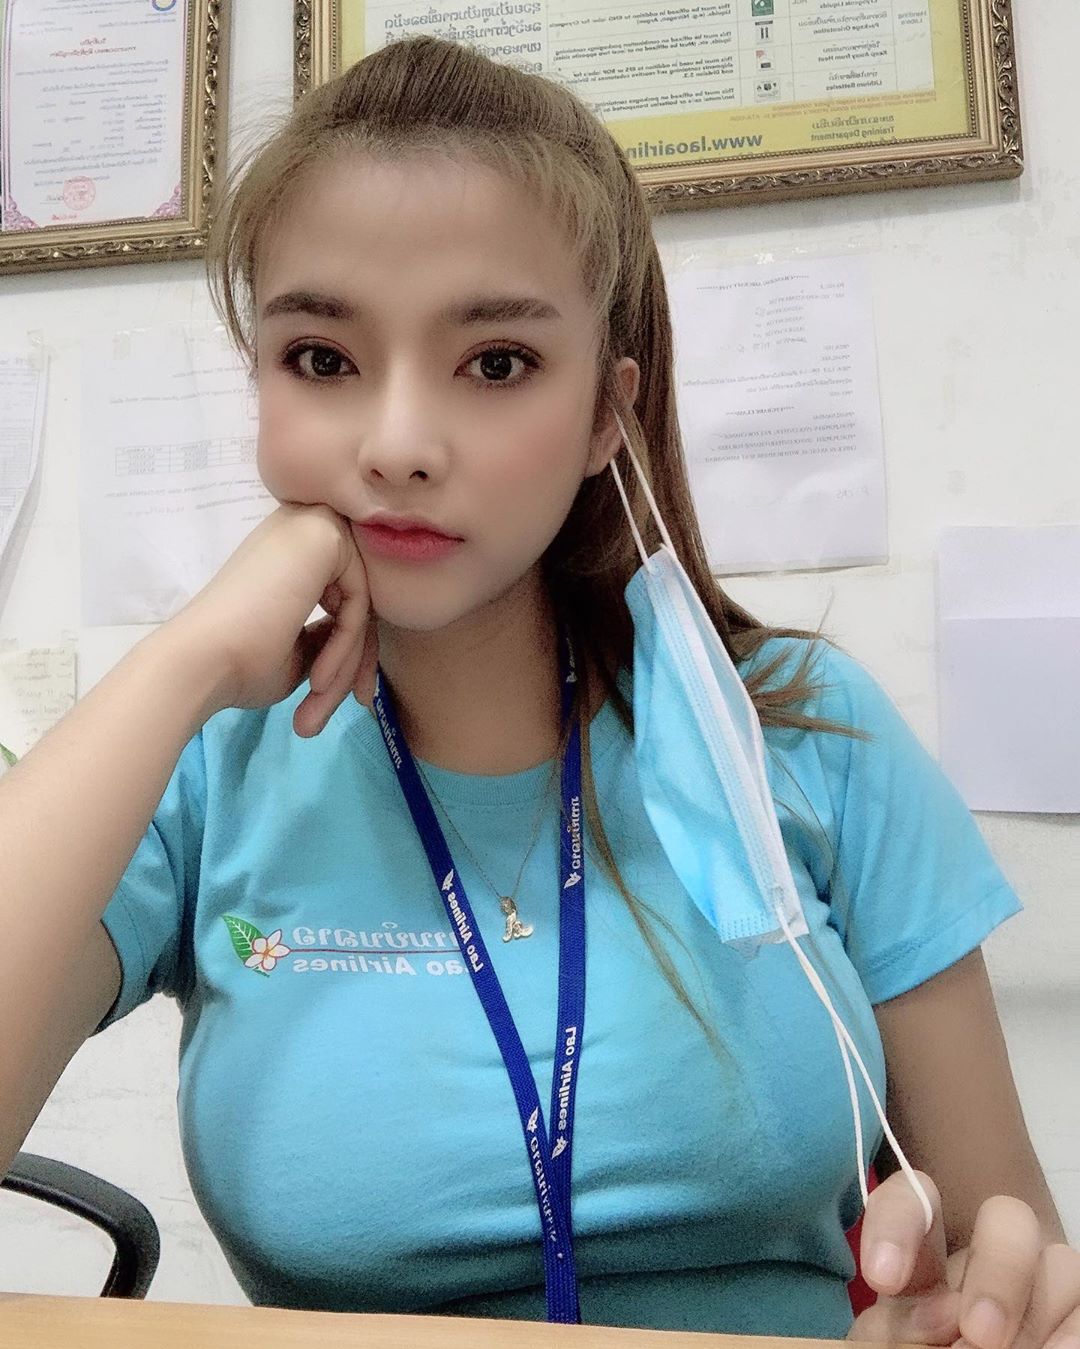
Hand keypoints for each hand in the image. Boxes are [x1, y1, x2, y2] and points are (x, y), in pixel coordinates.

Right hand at [171, 502, 376, 737]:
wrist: (198, 660)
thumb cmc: (238, 661)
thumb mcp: (298, 649)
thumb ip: (328, 633)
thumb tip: (360, 636)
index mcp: (289, 550)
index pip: (343, 600)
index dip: (349, 652)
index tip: (343, 695)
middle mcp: (302, 527)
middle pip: (356, 600)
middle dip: (356, 660)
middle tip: (356, 703)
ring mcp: (314, 525)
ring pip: (359, 605)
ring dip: (348, 663)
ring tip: (319, 704)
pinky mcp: (325, 535)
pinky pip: (359, 602)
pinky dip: (345, 648)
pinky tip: (317, 680)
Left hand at [849, 1170, 1079, 1348]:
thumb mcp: (889, 1345)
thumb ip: (897, 1328)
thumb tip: (939, 1322)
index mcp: (925, 1261)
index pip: (912, 1203)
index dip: (896, 1224)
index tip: (882, 1275)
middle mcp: (984, 1262)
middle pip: (1008, 1217)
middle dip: (998, 1267)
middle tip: (978, 1333)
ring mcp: (1039, 1289)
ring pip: (1060, 1261)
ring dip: (1037, 1309)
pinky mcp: (1075, 1317)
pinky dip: (1075, 1332)